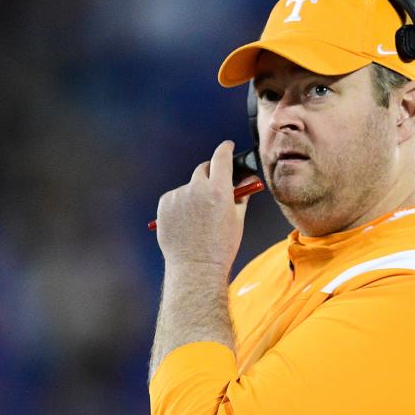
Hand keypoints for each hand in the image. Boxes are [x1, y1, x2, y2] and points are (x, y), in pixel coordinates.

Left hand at [155, 141, 250, 271]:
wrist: (195, 267)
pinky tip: (187, 220)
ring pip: (189, 186)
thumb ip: (242, 195)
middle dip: (210, 173)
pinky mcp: (164, 205)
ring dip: (195, 192)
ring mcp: (178, 196)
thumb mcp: (237, 219)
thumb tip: (250, 181)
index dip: (225, 149)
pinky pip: (175, 196)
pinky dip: (181, 202)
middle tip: (215, 188)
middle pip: (203, 169)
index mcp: (219, 190)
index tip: (227, 146)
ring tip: (199, 216)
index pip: (221, 157)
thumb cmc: (221, 246)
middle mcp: (197, 189)